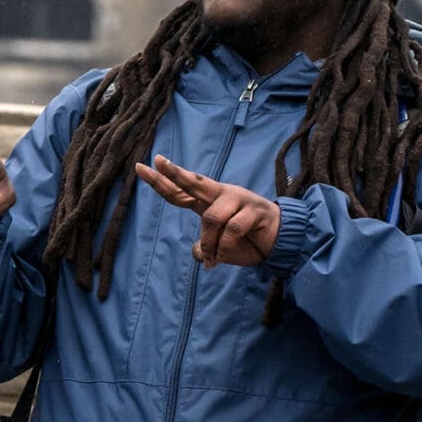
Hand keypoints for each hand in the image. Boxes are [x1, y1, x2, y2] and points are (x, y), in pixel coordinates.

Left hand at [135, 154, 279, 267]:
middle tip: (159, 162)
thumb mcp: (220, 248)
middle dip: (176, 173)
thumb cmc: (247, 240)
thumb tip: (197, 252)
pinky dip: (224, 248)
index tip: (141, 167)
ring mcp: (239, 199)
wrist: (280, 242)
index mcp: (210, 200)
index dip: (162, 179)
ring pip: (212, 217)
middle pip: (195, 182)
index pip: (181, 189)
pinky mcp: (254, 210)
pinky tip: (222, 259)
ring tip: (212, 260)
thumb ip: (205, 247)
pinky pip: (231, 230)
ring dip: (209, 242)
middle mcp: (221, 194)